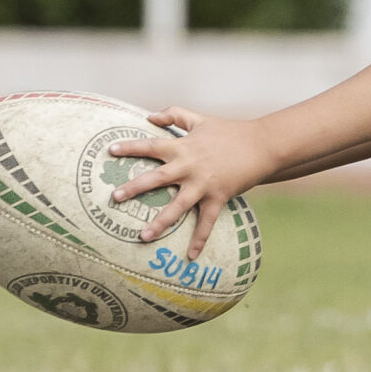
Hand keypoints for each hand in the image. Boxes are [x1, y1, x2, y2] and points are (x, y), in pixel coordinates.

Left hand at [105, 107, 277, 254]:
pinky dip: (199, 239)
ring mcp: (203, 184)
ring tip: (142, 236)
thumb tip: (150, 116)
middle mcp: (189, 167)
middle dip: (134, 188)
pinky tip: (190, 256)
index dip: (130, 147)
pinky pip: (206, 222)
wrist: (260, 145)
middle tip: (115, 197)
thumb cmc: (229, 131)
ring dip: (159, 222)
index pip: (150, 146)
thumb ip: (174, 115)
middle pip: (156, 178)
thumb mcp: (199, 119)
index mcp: (182, 147)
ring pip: (177, 206)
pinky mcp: (217, 198)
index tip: (110, 151)